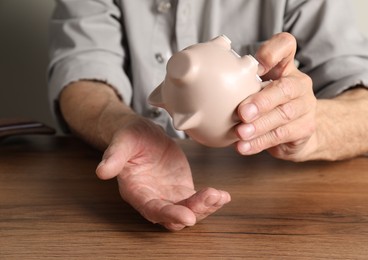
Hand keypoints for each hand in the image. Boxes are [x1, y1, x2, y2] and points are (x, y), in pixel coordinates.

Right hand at [96, 118, 230, 230]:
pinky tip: (223, 196)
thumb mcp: (122, 142)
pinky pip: (196, 200)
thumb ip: (114, 156)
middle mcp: (152, 198)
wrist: (142, 133)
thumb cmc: (129, 137)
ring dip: (205, 207)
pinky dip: (210, 200)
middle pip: (173, 216)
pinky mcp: (181, 188)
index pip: (151, 209)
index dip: (169, 214)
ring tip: (220, 196)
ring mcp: (168, 195)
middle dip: (193, 211)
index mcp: (135, 190)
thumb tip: (101, 171)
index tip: (187, 217)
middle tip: (211, 199)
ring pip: (188, 211)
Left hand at [235, 32, 316, 160]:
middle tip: (242, 112)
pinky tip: (244, 146)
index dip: (273, 51)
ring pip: (284, 114)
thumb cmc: (269, 105)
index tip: (257, 65)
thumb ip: (238, 82)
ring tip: (240, 133)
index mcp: (285, 67)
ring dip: (259, 125)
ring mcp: (305, 106)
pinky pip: (282, 135)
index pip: (286, 46)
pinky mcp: (305, 129)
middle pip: (286, 87)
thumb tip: (202, 84)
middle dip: (262, 100)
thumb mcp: (256, 89)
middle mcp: (299, 84)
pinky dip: (260, 142)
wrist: (296, 133)